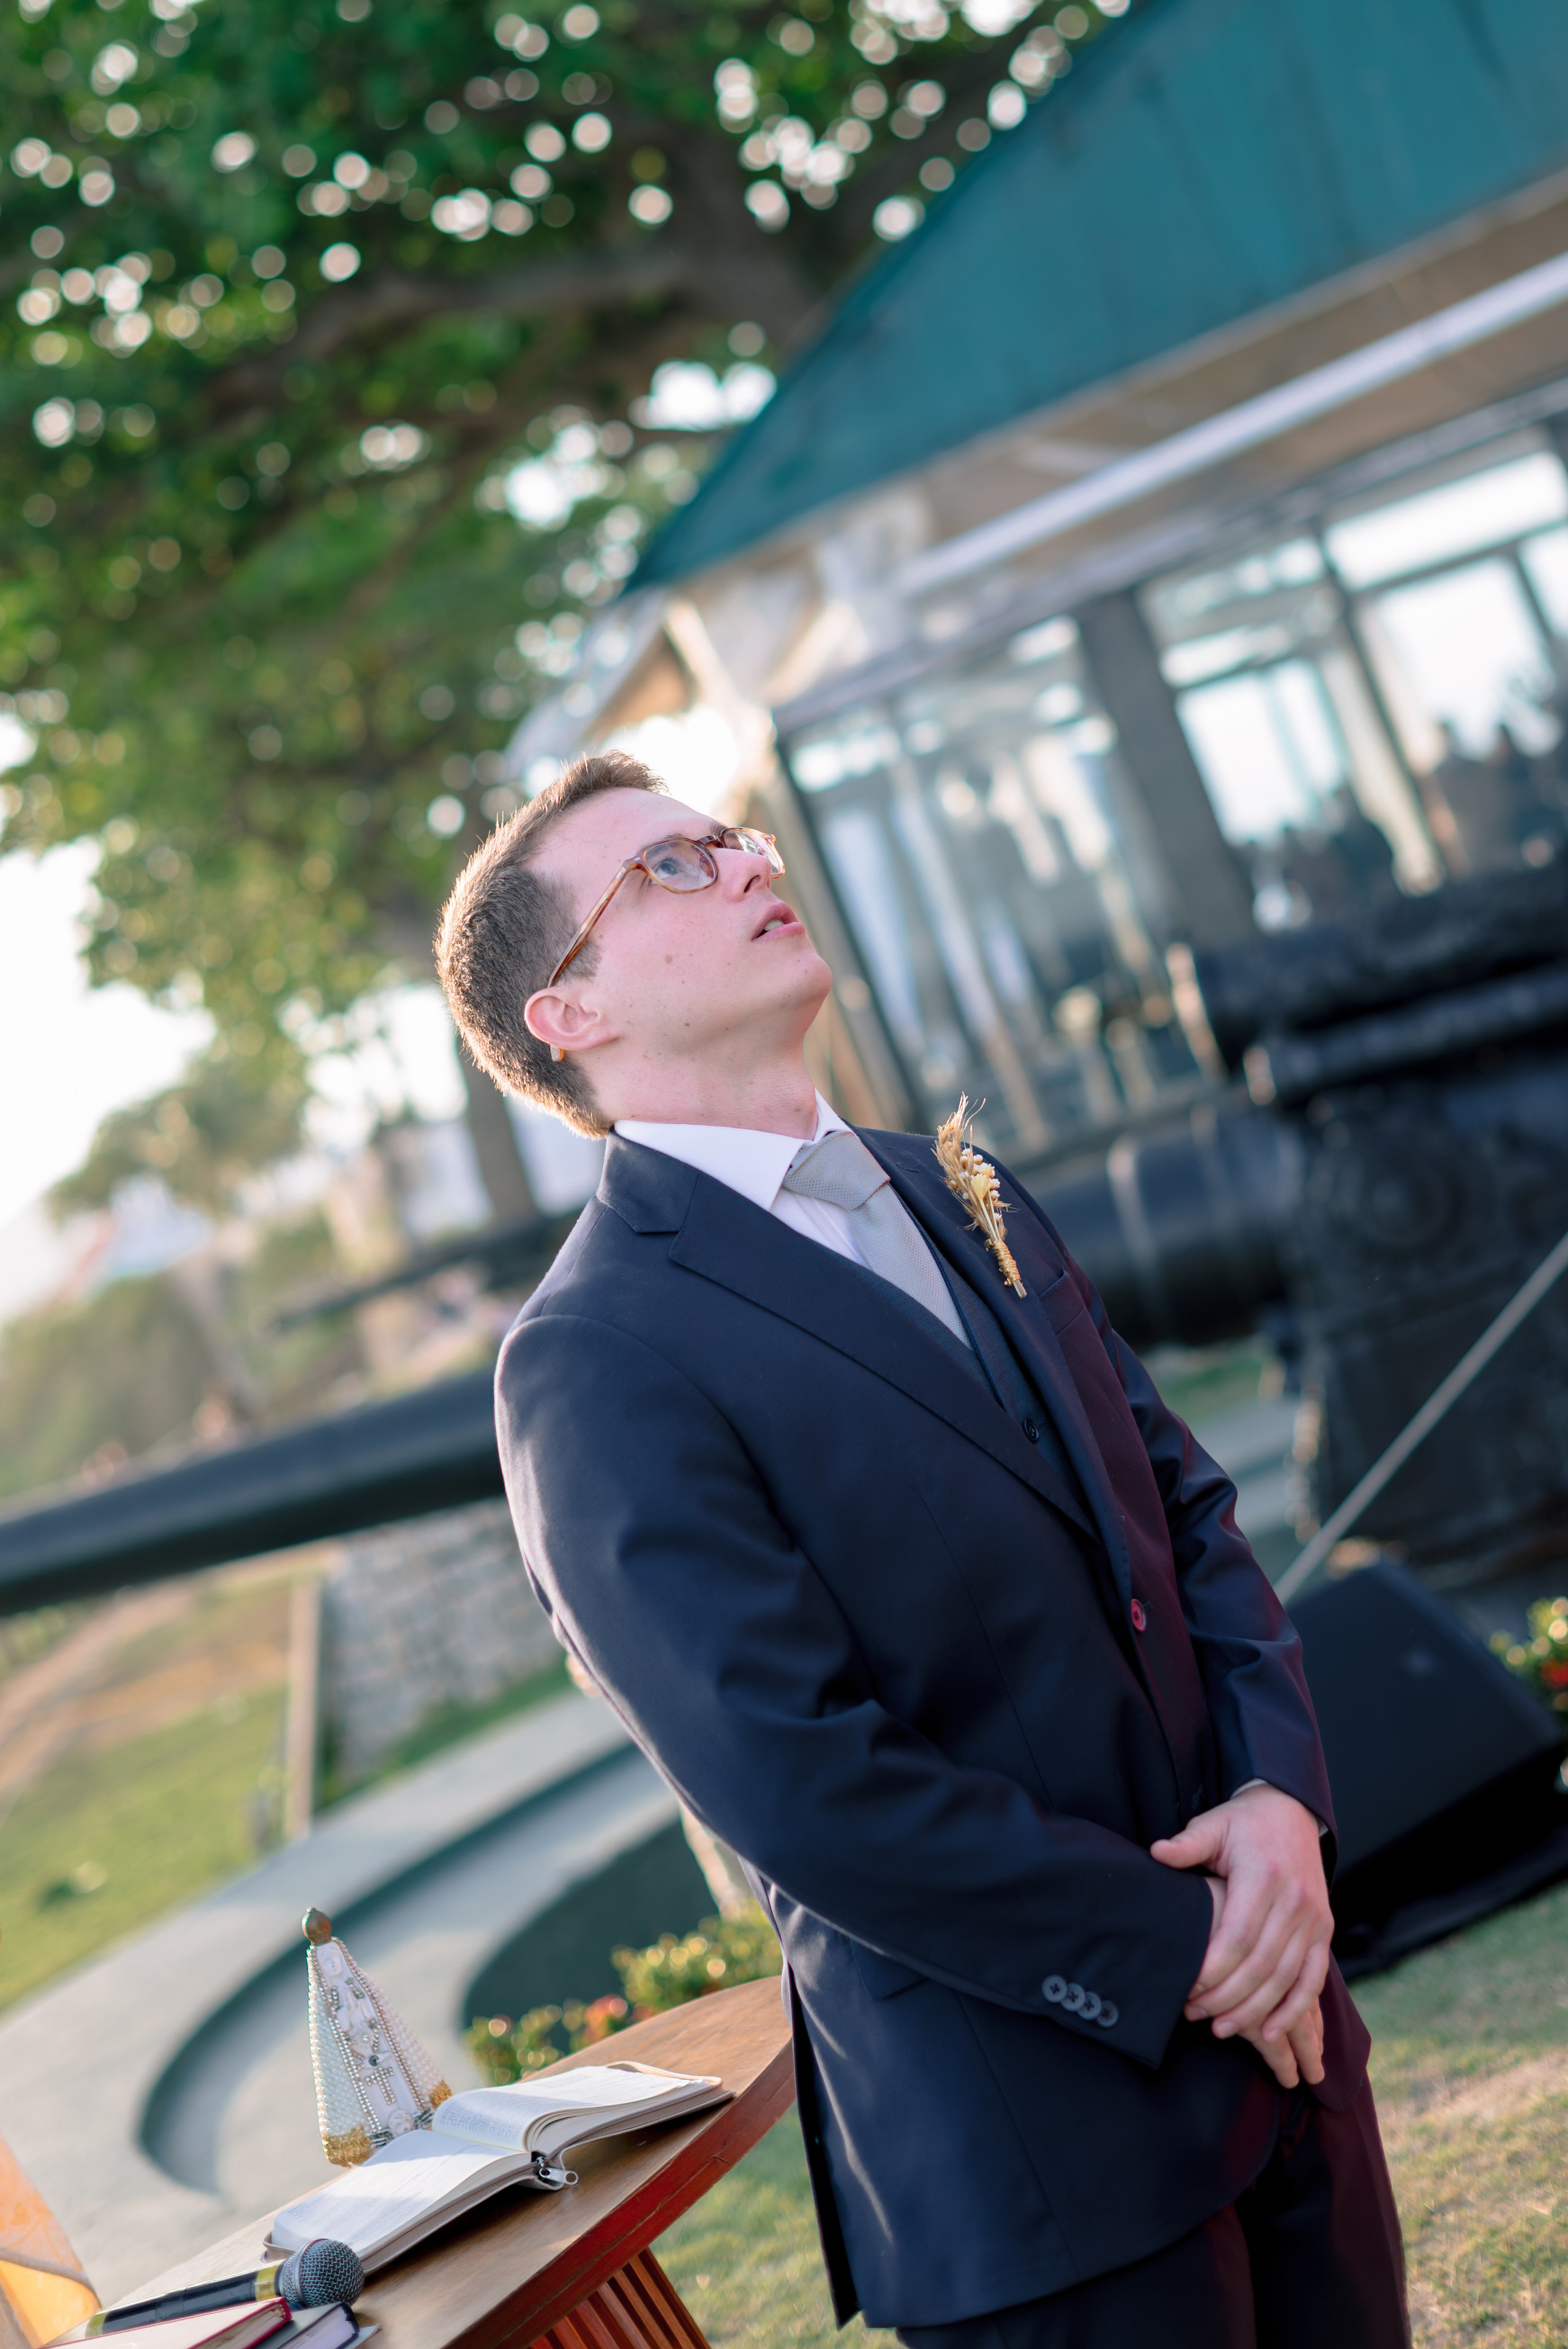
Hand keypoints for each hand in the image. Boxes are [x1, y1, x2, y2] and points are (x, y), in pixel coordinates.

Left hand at [1153, 1785, 1331, 2078]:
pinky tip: (1270, 2031)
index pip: (1238, 1935)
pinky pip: (1313, 1977)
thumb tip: (1157, 1853)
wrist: (1292, 1812)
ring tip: (1221, 2028)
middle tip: (1195, 2014)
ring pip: (1286, 1977)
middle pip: (1260, 1964)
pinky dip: (1294, 2008)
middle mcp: (1294, 1900)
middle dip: (1227, 1997)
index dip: (1214, 1968)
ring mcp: (1313, 1917)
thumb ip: (1188, 1843)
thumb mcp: (1213, 1824)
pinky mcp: (1323, 1929)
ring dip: (1255, 2010)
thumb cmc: (1243, 1824)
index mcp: (1263, 1875)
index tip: (1188, 1988)